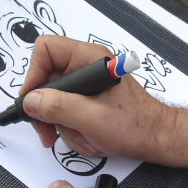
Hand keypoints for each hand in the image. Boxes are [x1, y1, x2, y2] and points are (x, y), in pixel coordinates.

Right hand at [20, 35, 179, 162]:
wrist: (155, 138)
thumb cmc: (136, 125)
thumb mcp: (93, 119)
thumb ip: (60, 108)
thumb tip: (31, 100)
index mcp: (89, 58)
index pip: (47, 49)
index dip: (34, 73)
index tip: (32, 100)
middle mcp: (86, 66)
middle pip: (45, 78)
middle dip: (46, 109)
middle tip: (48, 130)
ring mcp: (86, 82)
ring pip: (52, 98)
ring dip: (60, 123)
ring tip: (80, 136)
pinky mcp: (87, 97)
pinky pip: (63, 110)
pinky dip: (69, 127)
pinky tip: (85, 136)